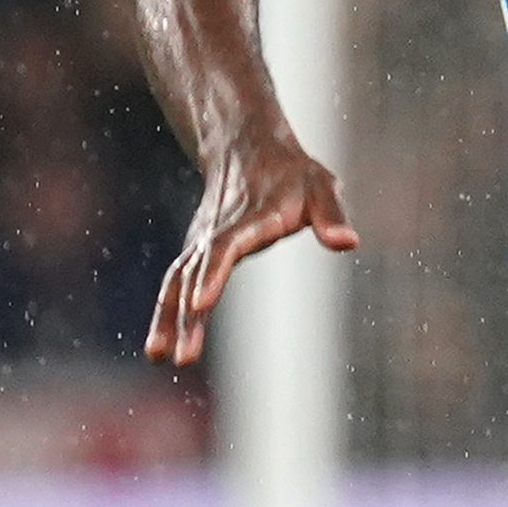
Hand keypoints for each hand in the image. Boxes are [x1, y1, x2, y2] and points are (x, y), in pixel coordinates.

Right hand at [147, 140, 358, 367]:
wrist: (248, 148)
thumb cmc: (294, 174)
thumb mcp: (322, 187)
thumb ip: (332, 215)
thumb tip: (348, 242)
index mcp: (250, 218)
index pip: (226, 247)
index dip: (212, 274)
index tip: (200, 303)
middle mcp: (216, 232)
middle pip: (195, 275)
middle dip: (186, 317)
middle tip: (183, 357)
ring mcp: (201, 242)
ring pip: (176, 282)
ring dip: (167, 320)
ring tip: (160, 358)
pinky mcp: (196, 251)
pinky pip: (174, 284)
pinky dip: (164, 313)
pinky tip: (158, 348)